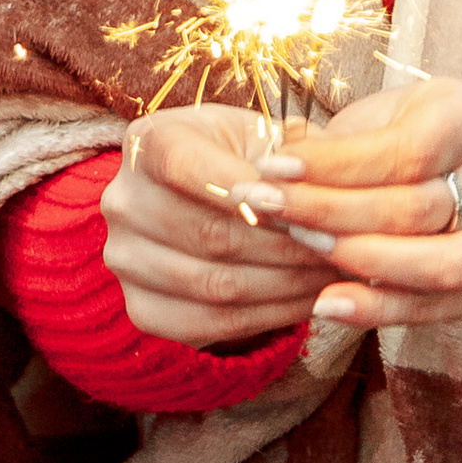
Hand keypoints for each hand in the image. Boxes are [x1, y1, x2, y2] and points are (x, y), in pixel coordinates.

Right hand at [101, 104, 340, 345]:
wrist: (211, 203)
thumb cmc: (248, 160)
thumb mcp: (267, 137)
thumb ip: (292, 156)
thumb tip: (319, 186)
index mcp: (148, 143)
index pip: (188, 168)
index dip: (251, 194)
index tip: (310, 210)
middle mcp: (122, 201)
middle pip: (209, 234)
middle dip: (286, 247)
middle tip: (339, 251)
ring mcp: (124, 259)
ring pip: (214, 285)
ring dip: (285, 286)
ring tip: (333, 278)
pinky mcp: (140, 307)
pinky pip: (209, 325)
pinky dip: (267, 319)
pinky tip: (306, 303)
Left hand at [264, 78, 461, 332]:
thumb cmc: (419, 130)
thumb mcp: (384, 114)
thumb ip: (340, 145)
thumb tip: (273, 174)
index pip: (403, 152)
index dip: (332, 165)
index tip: (271, 168)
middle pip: (415, 210)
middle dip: (332, 213)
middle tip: (269, 209)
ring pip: (438, 264)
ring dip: (359, 262)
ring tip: (300, 247)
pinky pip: (441, 307)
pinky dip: (382, 311)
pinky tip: (328, 305)